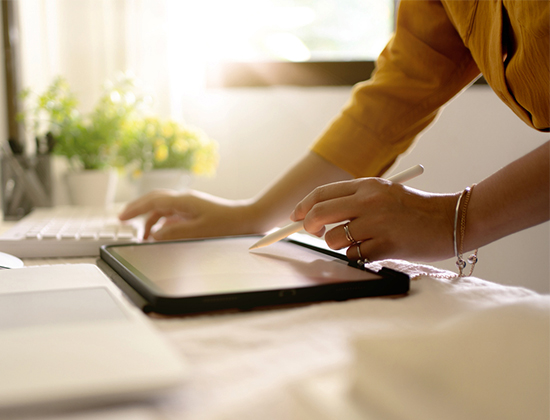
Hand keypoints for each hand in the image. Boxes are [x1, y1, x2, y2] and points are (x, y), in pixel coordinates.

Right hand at [119, 189, 258, 239]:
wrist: (249, 218)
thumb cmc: (228, 224)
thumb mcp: (198, 231)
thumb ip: (173, 233)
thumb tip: (154, 234)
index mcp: (183, 201)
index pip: (152, 202)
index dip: (134, 209)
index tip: (121, 217)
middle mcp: (185, 200)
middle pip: (155, 201)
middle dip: (138, 209)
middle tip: (123, 219)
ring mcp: (191, 205)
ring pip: (164, 209)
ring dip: (151, 220)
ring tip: (144, 236)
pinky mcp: (196, 212)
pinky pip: (174, 216)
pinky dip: (163, 224)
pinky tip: (162, 234)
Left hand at [290, 178, 457, 261]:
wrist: (451, 220)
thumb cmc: (414, 209)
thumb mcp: (383, 193)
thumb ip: (353, 200)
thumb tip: (315, 216)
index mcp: (367, 185)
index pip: (321, 194)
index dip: (303, 207)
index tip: (295, 217)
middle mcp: (369, 201)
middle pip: (319, 214)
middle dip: (309, 226)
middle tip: (315, 232)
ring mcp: (377, 223)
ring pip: (334, 239)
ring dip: (340, 244)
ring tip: (360, 240)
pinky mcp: (386, 245)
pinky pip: (354, 256)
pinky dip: (358, 256)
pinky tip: (376, 249)